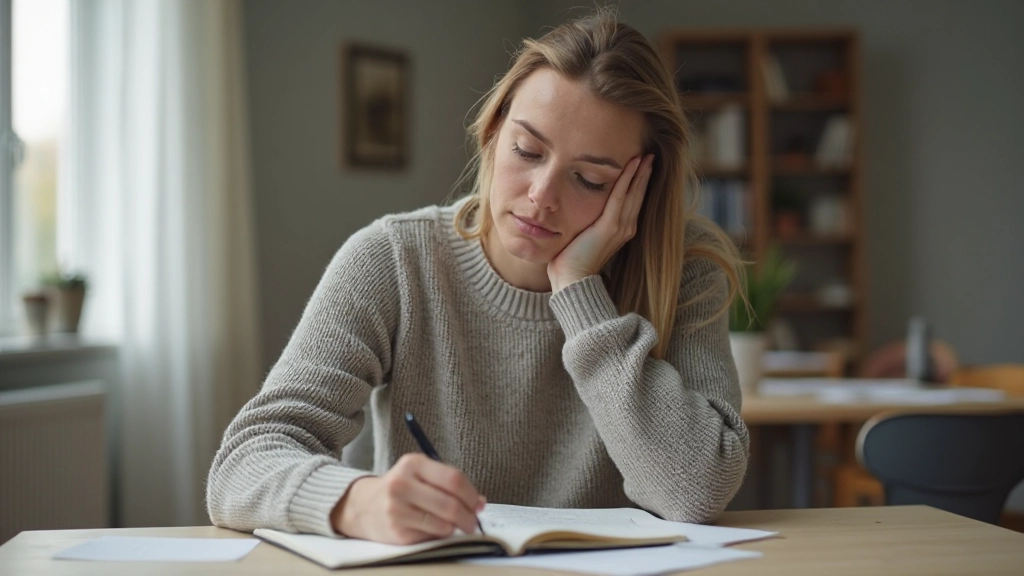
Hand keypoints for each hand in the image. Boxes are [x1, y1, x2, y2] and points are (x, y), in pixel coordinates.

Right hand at [330, 453, 485, 544]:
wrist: (362, 506)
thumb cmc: (399, 489)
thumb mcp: (419, 474)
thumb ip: (448, 484)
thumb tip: (480, 502)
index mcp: (413, 463)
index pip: (453, 479)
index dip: (471, 494)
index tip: (479, 504)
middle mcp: (402, 484)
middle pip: (450, 504)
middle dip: (468, 516)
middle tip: (473, 522)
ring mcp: (397, 509)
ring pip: (443, 524)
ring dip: (455, 528)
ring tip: (455, 526)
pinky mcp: (397, 531)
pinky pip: (430, 537)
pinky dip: (439, 535)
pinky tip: (433, 529)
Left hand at [547, 154, 653, 292]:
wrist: (571, 280)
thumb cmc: (573, 260)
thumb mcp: (586, 236)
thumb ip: (590, 223)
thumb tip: (581, 210)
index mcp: (621, 230)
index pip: (633, 201)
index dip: (639, 182)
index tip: (642, 164)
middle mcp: (626, 228)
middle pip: (638, 195)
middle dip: (645, 174)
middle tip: (650, 154)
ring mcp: (620, 227)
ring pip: (633, 193)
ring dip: (640, 173)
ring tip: (645, 156)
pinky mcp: (609, 226)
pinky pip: (619, 197)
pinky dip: (627, 179)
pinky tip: (632, 165)